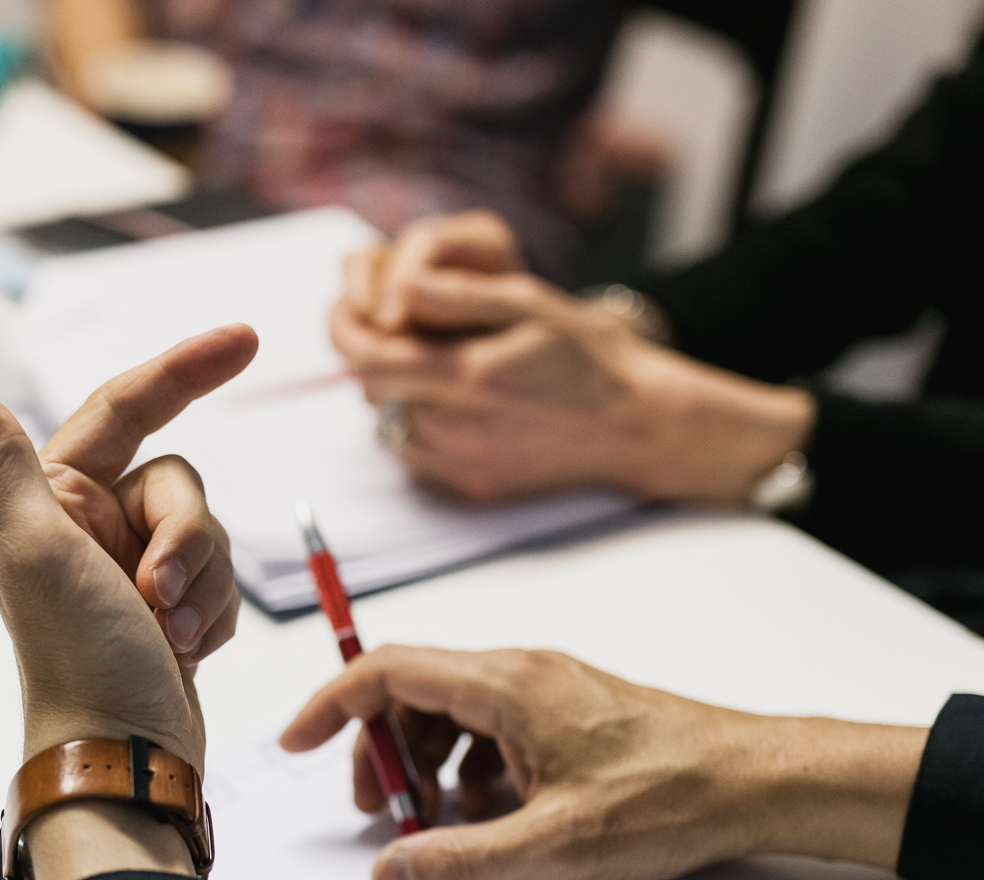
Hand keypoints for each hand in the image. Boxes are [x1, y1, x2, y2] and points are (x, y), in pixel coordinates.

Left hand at [0, 324, 257, 879]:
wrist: (122, 762)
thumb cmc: (77, 660)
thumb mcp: (36, 546)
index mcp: (53, 497)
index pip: (126, 408)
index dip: (185, 370)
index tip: (245, 339)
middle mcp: (91, 527)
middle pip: (181, 482)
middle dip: (185, 542)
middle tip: (153, 596)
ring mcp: (133, 572)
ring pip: (212, 535)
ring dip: (201, 588)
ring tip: (165, 638)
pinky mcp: (170, 613)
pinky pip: (222, 583)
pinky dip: (213, 617)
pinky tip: (182, 654)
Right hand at [280, 646, 927, 879]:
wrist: (760, 783)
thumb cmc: (670, 798)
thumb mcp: (552, 843)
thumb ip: (459, 859)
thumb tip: (389, 874)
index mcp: (505, 684)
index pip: (386, 670)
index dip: (330, 706)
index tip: (296, 744)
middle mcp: (520, 672)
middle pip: (413, 693)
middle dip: (381, 753)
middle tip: (384, 815)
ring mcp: (547, 690)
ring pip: (451, 713)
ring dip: (427, 766)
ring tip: (441, 824)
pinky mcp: (569, 713)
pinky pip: (492, 729)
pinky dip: (471, 769)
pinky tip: (493, 817)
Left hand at [331, 214, 812, 505]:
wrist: (638, 424)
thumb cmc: (590, 356)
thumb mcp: (531, 303)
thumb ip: (459, 295)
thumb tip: (402, 286)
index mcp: (470, 376)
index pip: (368, 360)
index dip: (344, 333)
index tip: (345, 312)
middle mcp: (460, 429)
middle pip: (373, 393)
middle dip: (374, 359)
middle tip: (396, 334)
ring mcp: (465, 465)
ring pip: (391, 425)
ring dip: (398, 395)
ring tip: (440, 370)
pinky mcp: (473, 489)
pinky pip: (416, 457)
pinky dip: (419, 429)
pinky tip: (457, 408)